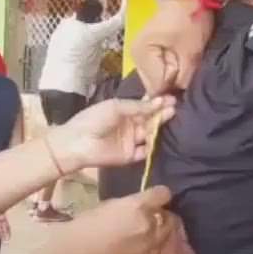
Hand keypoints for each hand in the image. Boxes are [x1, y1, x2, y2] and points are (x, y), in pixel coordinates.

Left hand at [46, 97, 176, 172]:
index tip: (170, 97)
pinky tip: (161, 134)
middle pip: (149, 118)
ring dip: (159, 125)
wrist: (78, 143)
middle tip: (174, 105)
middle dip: (161, 112)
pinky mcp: (131, 155)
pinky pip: (146, 150)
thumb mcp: (116, 107)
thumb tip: (159, 102)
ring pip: (150, 133)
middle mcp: (130, 125)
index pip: (144, 106)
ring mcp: (131, 141)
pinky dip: (153, 144)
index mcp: (124, 111)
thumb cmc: (93, 120)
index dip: (156, 102)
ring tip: (171, 115)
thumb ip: (138, 106)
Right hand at [64, 185, 175, 253]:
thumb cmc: (88, 223)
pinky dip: (155, 246)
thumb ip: (130, 203)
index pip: (162, 194)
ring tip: (150, 232)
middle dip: (163, 215)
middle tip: (155, 215)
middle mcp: (149, 224)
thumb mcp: (111, 203)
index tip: (156, 196)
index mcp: (138, 206)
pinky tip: (144, 246)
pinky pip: (159, 249)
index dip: (160, 194)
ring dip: (161, 231)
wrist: (81, 252)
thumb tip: (141, 204)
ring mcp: (150, 244)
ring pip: (167, 235)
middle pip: (169, 217)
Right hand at [129, 0, 215, 94]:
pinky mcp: (146, 49)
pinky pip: (156, 68)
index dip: (174, 86)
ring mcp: (139, 52)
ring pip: (154, 77)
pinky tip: (178, 59)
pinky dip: (167, 68)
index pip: (156, 87)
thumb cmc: (191, 21)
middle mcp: (135, 55)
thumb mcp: (191, 53)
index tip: (187, 74)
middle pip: (152, 84)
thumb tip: (179, 94)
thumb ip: (183, 78)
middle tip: (187, 67)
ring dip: (169, 75)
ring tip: (183, 60)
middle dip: (171, 81)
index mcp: (141, 54)